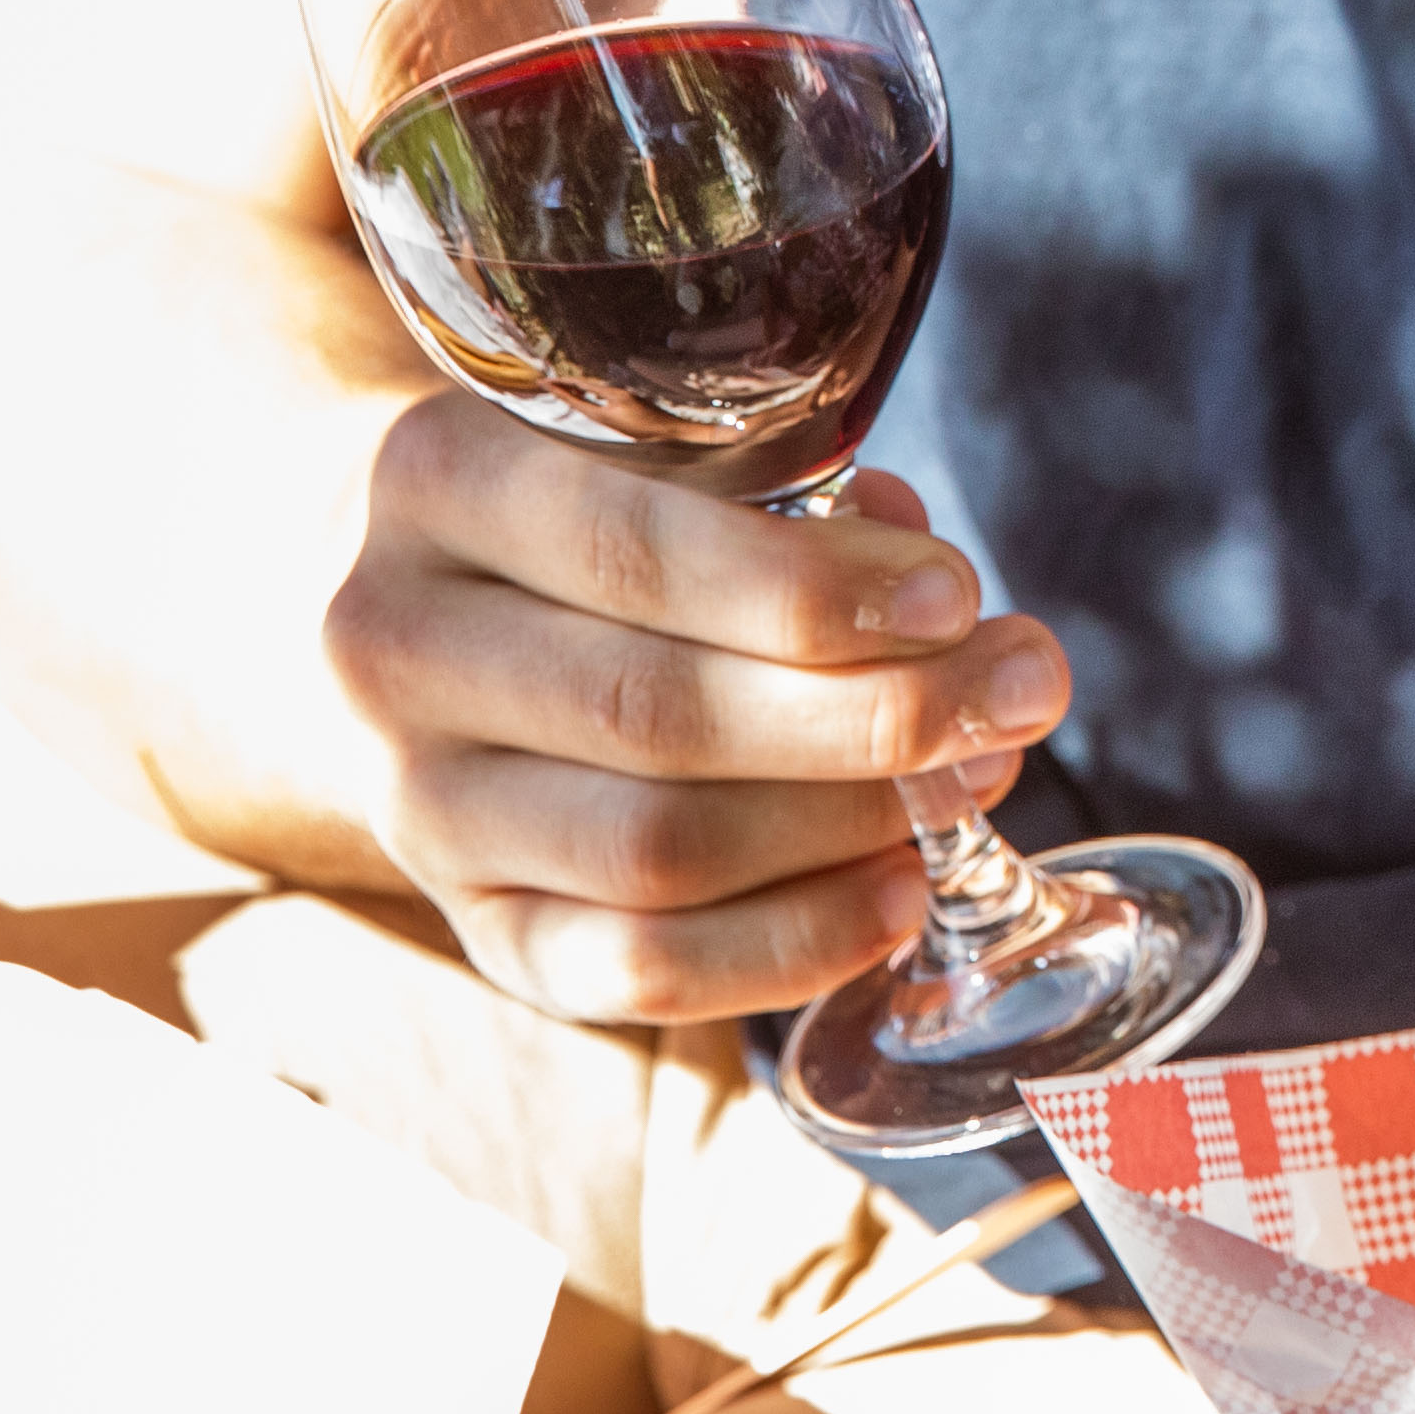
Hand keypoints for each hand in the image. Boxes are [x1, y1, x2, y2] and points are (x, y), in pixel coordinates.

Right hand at [321, 398, 1065, 1024]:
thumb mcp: (650, 441)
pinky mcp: (472, 924)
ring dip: (849, 824)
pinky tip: (897, 891)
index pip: (631, 552)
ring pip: (653, 852)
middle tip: (1021, 689)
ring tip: (982, 776)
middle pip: (654, 714)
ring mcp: (416, 808)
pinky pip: (635, 972)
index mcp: (436, 482)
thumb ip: (786, 490)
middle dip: (872, 714)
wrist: (419, 596)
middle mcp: (393, 649)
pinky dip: (787, 944)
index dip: (808, 590)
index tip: (955, 599)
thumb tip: (934, 598)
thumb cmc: (588, 497)